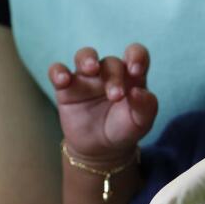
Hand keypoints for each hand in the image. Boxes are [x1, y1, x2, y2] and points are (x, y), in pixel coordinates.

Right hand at [50, 44, 158, 163]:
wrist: (101, 149)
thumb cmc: (124, 130)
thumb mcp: (140, 123)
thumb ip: (146, 107)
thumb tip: (138, 92)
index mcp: (131, 76)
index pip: (136, 54)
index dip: (137, 56)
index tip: (136, 70)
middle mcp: (109, 73)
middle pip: (111, 62)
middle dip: (114, 76)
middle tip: (115, 96)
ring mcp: (86, 78)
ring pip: (84, 56)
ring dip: (87, 59)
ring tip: (91, 69)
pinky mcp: (66, 88)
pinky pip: (58, 71)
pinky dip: (58, 72)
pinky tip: (63, 79)